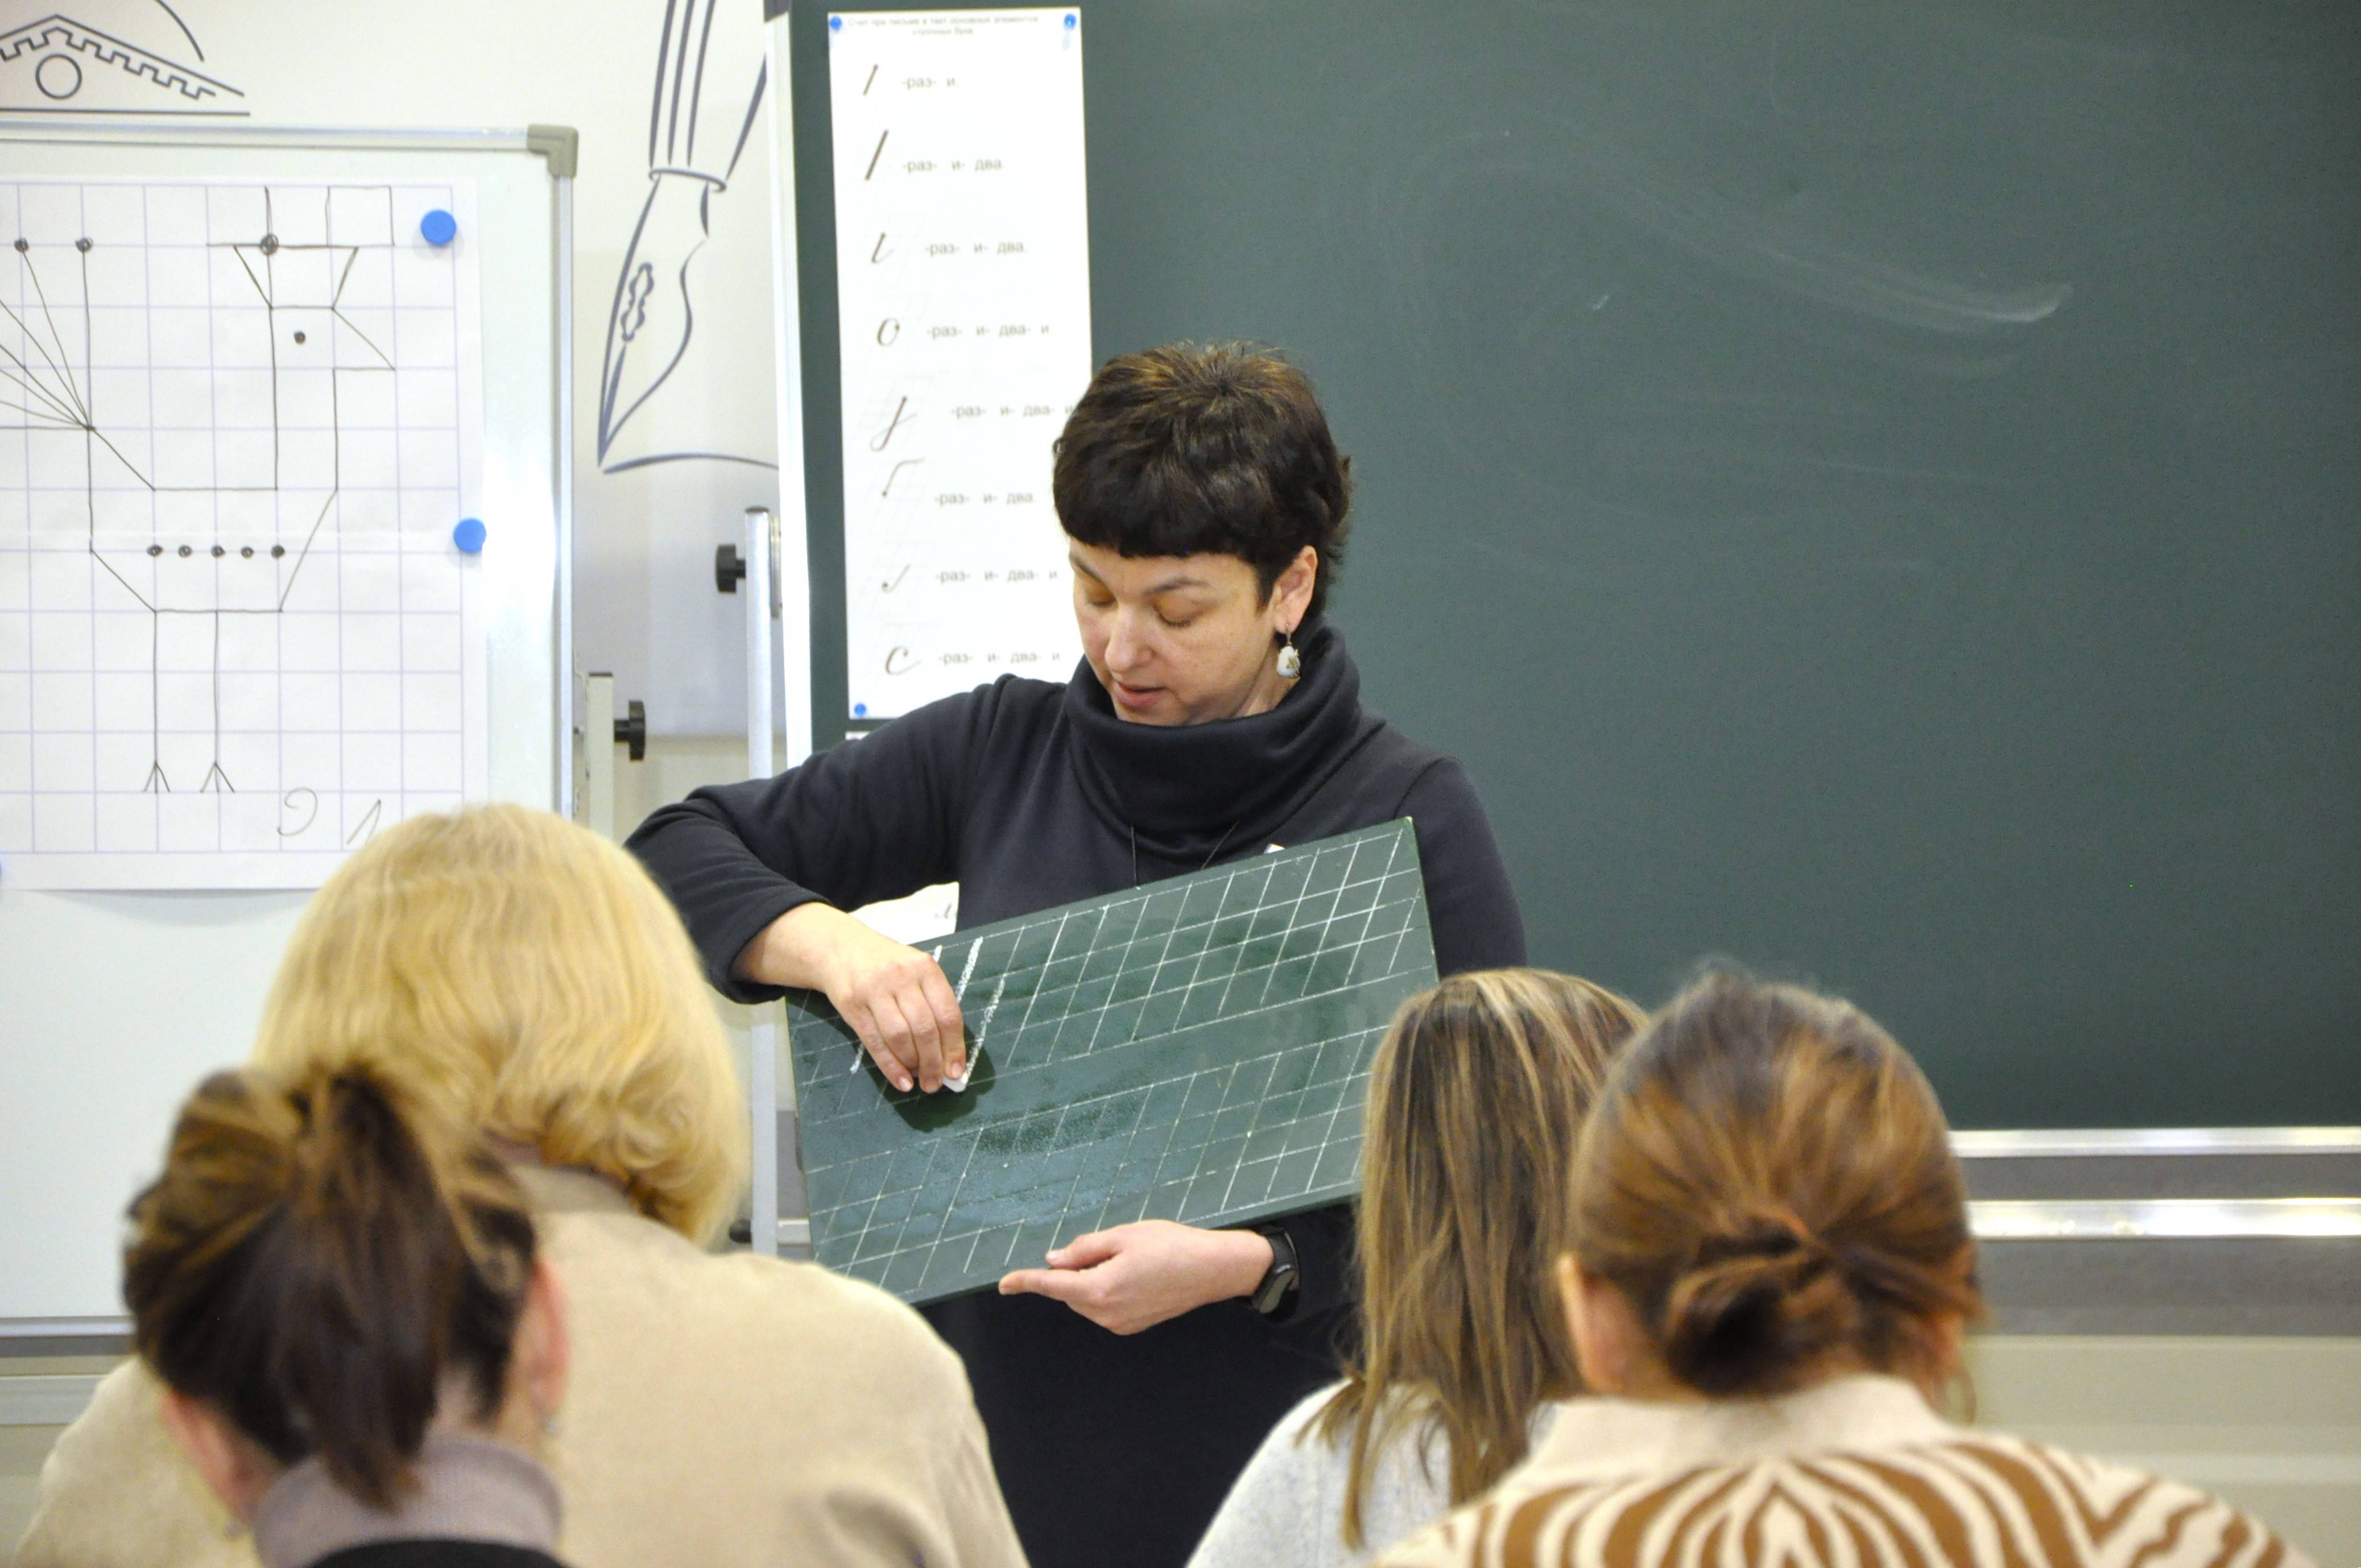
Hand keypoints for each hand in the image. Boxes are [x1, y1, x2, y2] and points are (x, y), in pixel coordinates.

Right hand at [741, 905, 964, 1091]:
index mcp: (925, 968)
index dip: (954, 1047)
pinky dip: (890, 1066)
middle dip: (934, 1063)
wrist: (841, 948)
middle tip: (936, 1084)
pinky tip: (902, 1081)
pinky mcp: (852, 1004)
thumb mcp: (915, 972)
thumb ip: (933, 1006)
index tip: (957, 1072)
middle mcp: (901, 977)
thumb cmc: (888, 966)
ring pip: (900, 1037)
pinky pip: (874, 1042)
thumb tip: (949, 1055)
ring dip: (913, 1065)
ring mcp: (874, 990)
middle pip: (924, 1029)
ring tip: (920, 1081)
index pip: (947, 1014)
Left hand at [997, 1222, 1272, 1334]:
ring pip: (1086, 1299)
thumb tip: (1054, 1260)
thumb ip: (1084, 1249)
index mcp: (1099, 1289)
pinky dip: (1106, 1290)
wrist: (1213, 1270)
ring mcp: (1119, 1324)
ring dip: (1091, 1279)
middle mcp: (1106, 1314)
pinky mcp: (1132, 1326)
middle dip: (1074, 1269)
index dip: (1025, 1282)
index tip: (1004, 1283)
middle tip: (1107, 1246)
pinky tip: (1135, 1273)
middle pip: (1070, 1291)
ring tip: (1129, 1258)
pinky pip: (1104, 1307)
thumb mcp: (1123, 1236)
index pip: (1051, 1286)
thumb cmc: (1170, 1245)